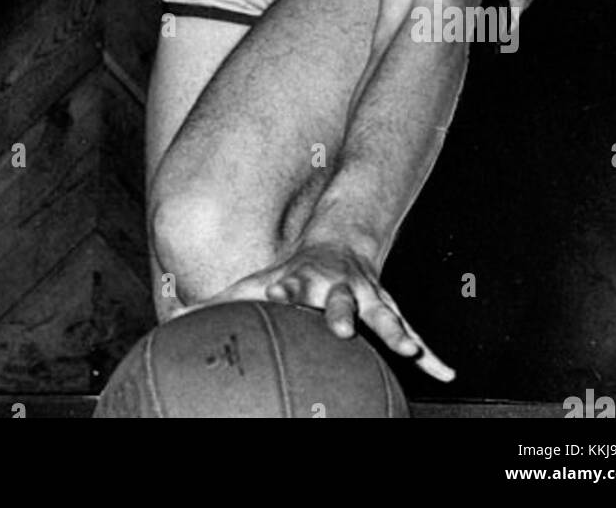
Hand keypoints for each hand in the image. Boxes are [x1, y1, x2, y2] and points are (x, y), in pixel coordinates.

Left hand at [188, 242, 454, 381]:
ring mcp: (368, 297)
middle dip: (343, 312)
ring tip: (409, 351)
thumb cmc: (289, 275)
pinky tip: (444, 374)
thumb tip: (171, 324)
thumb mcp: (255, 282)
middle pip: (342, 299)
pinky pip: (413, 333)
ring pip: (385, 314)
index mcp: (303, 282)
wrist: (338, 242)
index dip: (285, 292)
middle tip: (341, 327)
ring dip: (396, 332)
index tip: (277, 297)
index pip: (291, 286)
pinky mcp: (389, 309)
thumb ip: (216, 304)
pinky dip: (430, 353)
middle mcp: (338, 287)